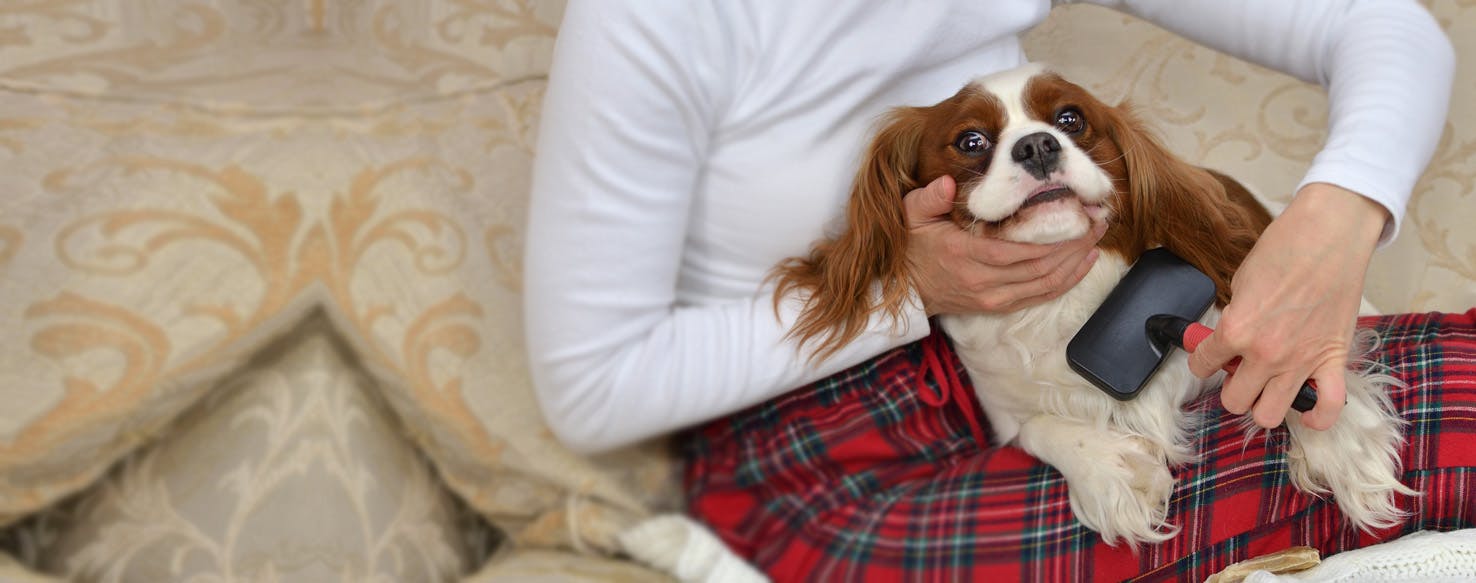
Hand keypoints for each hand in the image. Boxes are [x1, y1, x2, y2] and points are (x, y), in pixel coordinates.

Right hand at [904, 175, 1104, 315]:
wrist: (906, 289)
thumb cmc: (914, 247)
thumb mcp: (912, 215)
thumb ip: (929, 198)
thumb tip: (946, 183)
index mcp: (964, 254)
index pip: (1017, 250)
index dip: (1051, 236)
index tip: (1075, 213)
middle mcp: (983, 281)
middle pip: (1040, 265)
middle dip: (1074, 243)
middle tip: (1097, 220)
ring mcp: (993, 297)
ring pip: (1046, 283)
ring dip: (1076, 261)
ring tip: (1097, 237)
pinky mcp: (999, 307)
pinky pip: (1041, 296)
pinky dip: (1067, 281)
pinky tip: (1085, 263)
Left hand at [1187, 183, 1388, 429]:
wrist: (1329, 234)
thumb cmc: (1284, 249)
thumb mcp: (1240, 283)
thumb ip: (1234, 319)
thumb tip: (1229, 340)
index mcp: (1236, 330)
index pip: (1202, 365)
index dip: (1202, 361)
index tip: (1207, 357)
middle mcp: (1266, 353)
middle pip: (1234, 401)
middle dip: (1232, 387)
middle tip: (1239, 371)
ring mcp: (1301, 361)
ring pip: (1270, 415)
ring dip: (1264, 405)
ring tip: (1266, 387)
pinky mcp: (1333, 360)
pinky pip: (1328, 407)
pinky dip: (1317, 416)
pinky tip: (1306, 410)